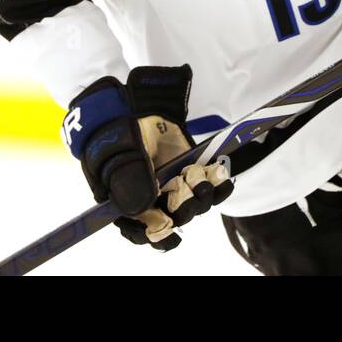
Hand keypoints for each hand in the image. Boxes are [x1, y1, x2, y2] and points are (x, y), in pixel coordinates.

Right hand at [63, 65, 232, 249]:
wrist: (136, 107)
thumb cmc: (119, 133)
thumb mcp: (120, 153)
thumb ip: (131, 180)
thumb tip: (144, 210)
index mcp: (126, 202)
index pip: (139, 232)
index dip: (154, 234)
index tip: (167, 224)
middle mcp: (152, 201)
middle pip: (173, 220)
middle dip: (183, 207)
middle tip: (185, 185)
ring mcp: (173, 188)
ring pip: (193, 207)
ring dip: (201, 195)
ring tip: (198, 174)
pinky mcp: (191, 174)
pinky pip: (210, 190)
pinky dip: (218, 187)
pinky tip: (223, 178)